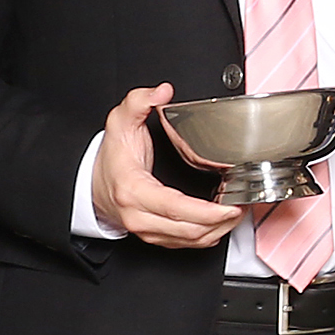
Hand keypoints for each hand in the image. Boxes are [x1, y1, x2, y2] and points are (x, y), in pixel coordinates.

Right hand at [93, 84, 245, 248]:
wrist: (91, 185)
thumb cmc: (110, 159)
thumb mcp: (119, 123)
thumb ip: (138, 102)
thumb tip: (161, 91)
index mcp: (134, 191)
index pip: (176, 208)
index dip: (207, 211)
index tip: (230, 206)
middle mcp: (139, 217)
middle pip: (189, 230)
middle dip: (222, 221)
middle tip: (243, 205)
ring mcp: (147, 231)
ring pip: (191, 241)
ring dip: (219, 230)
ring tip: (237, 212)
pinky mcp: (155, 238)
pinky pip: (187, 243)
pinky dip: (209, 234)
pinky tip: (221, 220)